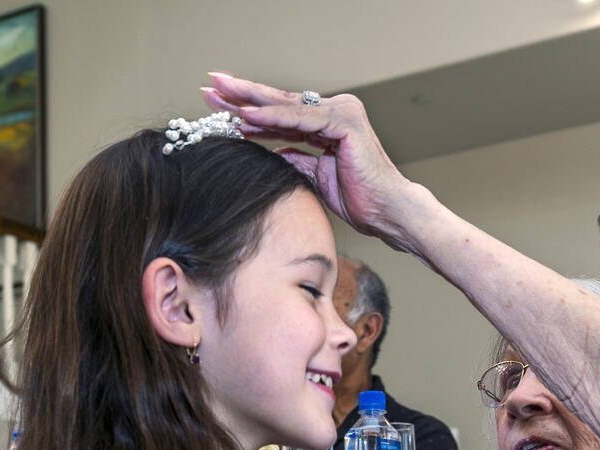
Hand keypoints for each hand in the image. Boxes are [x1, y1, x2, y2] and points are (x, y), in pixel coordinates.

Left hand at [201, 74, 423, 254]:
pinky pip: (301, 119)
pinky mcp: (345, 122)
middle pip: (281, 103)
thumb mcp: (317, 178)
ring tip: (221, 95)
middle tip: (211, 85)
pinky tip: (248, 115)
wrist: (388, 213)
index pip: (283, 114)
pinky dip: (273, 118)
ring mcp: (342, 112)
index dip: (250, 110)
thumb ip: (298, 160)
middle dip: (243, 95)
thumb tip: (273, 154)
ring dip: (251, 101)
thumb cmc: (361, 200)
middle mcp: (336, 111)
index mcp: (329, 124)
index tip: (220, 105)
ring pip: (287, 106)